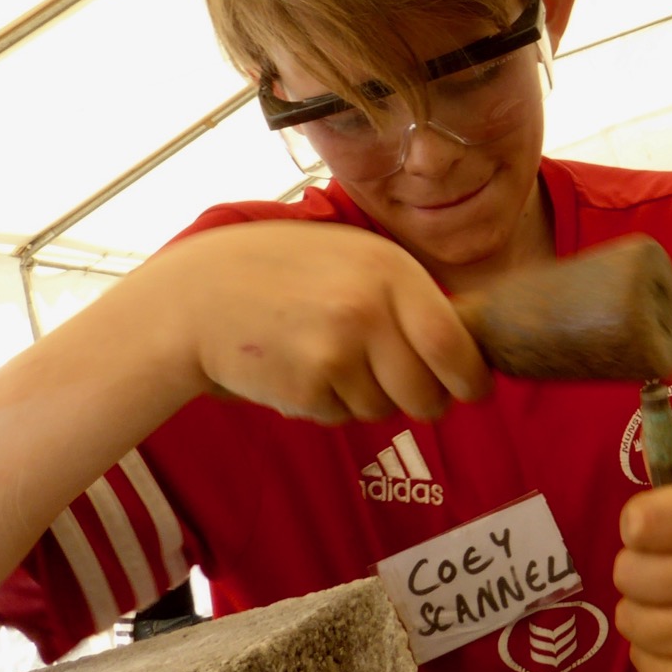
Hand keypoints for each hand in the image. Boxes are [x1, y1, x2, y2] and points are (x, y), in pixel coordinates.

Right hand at [135, 221, 493, 423]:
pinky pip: (342, 417)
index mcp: (390, 271)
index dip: (470, 378)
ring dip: (368, 399)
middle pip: (427, 393)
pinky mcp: (306, 389)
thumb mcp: (353, 255)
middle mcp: (368, 310)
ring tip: (330, 357)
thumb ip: (405, 293)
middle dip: (425, 402)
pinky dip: (330, 405)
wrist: (198, 295)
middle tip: (405, 388)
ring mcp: (336, 352)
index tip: (472, 388)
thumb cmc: (284, 271)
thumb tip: (466, 344)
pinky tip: (301, 367)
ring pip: (384, 410)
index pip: (453, 344)